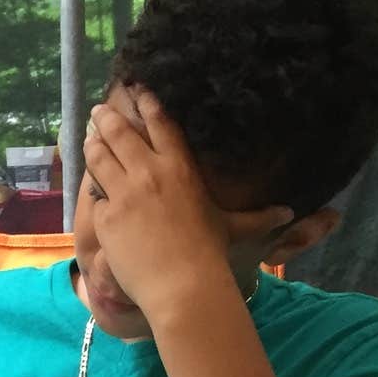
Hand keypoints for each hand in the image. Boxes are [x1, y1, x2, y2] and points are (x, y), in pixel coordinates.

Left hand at [83, 90, 291, 319]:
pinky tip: (89, 186)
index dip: (146, 102)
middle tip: (99, 112)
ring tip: (88, 136)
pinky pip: (95, 197)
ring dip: (92, 143)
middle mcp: (149, 172)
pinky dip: (94, 192)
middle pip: (120, 131)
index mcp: (180, 167)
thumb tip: (290, 214)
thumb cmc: (210, 255)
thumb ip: (259, 218)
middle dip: (107, 118)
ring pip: (99, 156)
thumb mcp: (233, 228)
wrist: (182, 286)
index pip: (160, 122)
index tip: (136, 90)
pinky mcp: (107, 217)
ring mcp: (124, 193)